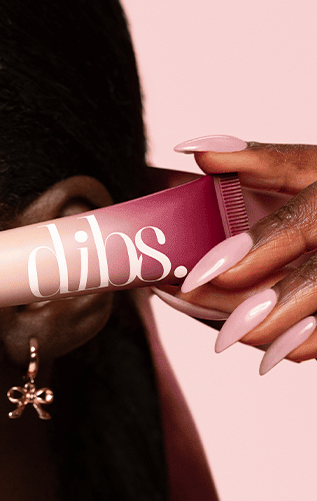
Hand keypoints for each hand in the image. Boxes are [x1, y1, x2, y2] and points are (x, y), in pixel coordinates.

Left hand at [153, 136, 315, 373]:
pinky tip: (277, 351)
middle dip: (265, 305)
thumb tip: (194, 149)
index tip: (203, 275)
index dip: (252, 249)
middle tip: (222, 328)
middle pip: (315, 276)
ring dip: (285, 333)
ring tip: (238, 339)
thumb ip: (260, 160)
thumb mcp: (309, 166)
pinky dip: (307, 344)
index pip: (295, 222)